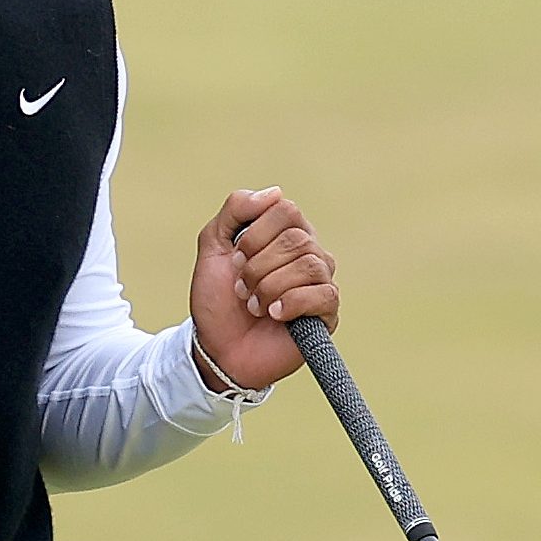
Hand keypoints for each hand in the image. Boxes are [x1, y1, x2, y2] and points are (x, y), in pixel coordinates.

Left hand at [188, 186, 339, 391]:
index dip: (255, 235)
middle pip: (296, 239)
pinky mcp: (327, 313)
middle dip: (257, 266)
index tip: (235, 259)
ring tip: (253, 306)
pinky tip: (274, 315)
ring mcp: (321, 282)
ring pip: (308, 265)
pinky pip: (323, 294)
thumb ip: (236, 210)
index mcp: (286, 233)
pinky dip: (291, 303)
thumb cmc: (218, 300)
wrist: (218, 348)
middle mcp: (309, 252)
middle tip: (241, 288)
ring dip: (269, 287)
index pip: (285, 210)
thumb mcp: (213, 247)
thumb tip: (274, 193)